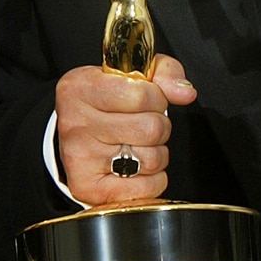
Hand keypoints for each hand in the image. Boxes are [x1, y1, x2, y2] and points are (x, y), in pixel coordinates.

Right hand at [54, 54, 196, 206]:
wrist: (78, 128)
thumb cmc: (111, 97)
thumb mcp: (137, 71)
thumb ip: (166, 73)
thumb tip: (185, 92)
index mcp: (82, 87)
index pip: (143, 95)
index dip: (157, 98)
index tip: (148, 99)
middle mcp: (75, 123)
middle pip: (151, 128)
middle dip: (160, 125)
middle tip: (143, 123)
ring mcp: (79, 158)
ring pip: (151, 159)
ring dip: (156, 152)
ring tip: (138, 144)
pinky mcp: (86, 188)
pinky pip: (145, 188)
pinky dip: (152, 180)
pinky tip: (136, 167)